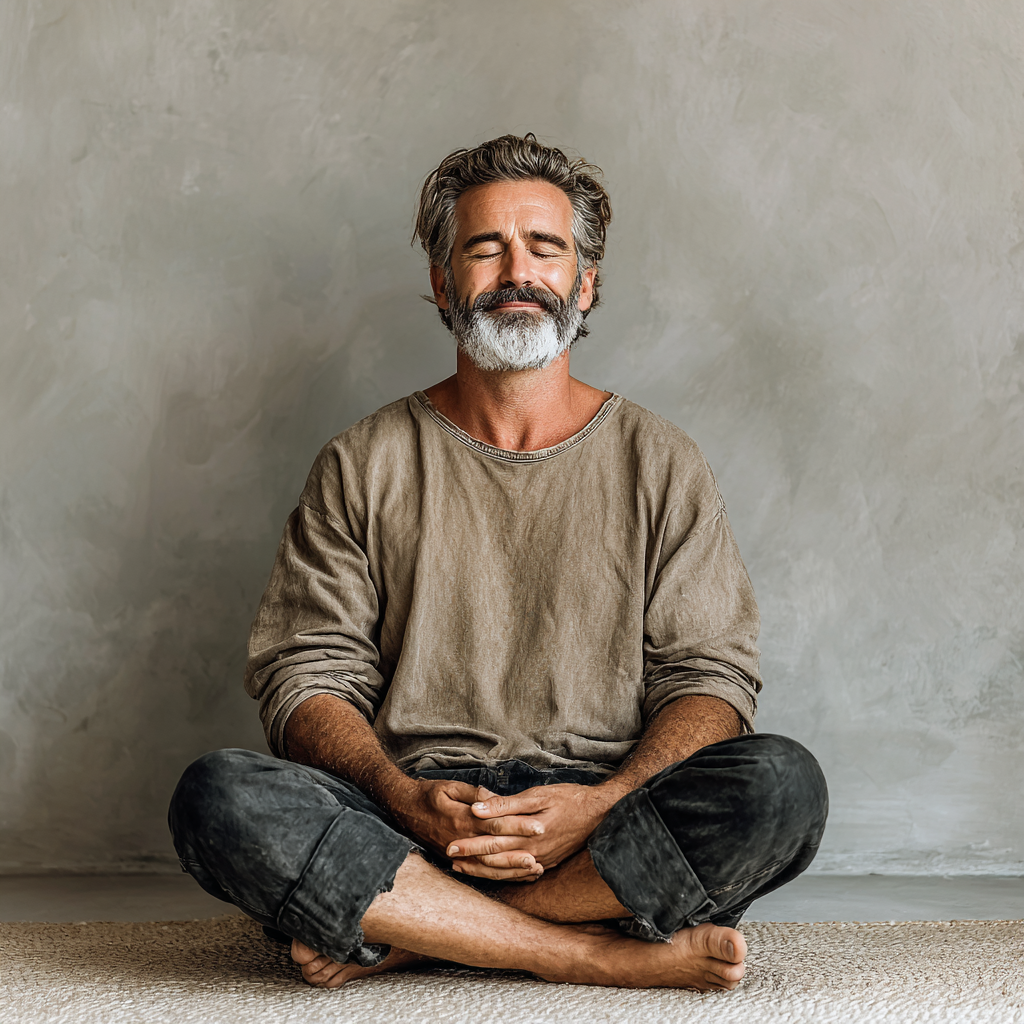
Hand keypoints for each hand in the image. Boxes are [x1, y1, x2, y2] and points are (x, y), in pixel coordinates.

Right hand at [388, 779, 545, 879]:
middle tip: (542, 857)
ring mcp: (457, 853)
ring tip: (534, 870)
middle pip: (495, 849)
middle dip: (519, 853)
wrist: (402, 810)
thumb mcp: (449, 787)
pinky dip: (497, 875)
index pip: (496, 824)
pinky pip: (478, 871)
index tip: (538, 826)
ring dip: (511, 869)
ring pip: (488, 866)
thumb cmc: (427, 794)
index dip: (518, 825)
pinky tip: (515, 876)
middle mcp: (461, 840)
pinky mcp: (454, 860)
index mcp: (462, 819)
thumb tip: (493, 797)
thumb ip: (473, 794)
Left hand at [446, 782, 623, 878]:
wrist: (600, 813)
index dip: (469, 844)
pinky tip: (493, 873)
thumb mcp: (537, 795)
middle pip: (494, 858)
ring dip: (483, 870)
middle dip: (470, 859)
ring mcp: (542, 860)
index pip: (491, 841)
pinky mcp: (549, 862)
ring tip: (464, 869)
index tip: (449, 846)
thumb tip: (477, 808)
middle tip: (449, 859)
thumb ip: (506, 805)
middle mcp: (533, 852)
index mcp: (527, 833)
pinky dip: (503, 873)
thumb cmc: (569, 798)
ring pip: (505, 869)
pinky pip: (520, 873)